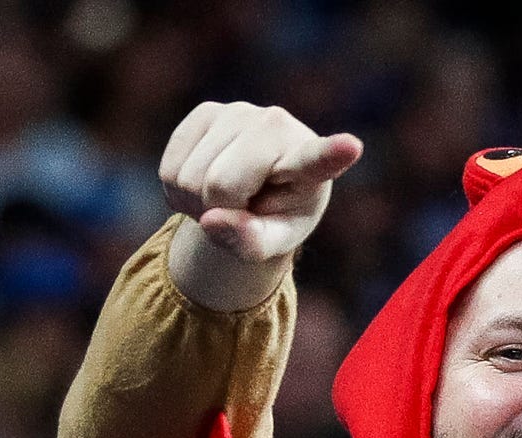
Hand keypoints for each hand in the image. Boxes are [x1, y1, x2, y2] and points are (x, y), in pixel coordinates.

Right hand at [159, 103, 360, 310]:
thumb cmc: (276, 217)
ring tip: (225, 198)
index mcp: (309, 163)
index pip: (318, 159)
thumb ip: (252, 243)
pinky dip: (177, 190)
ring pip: (188, 178)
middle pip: (220, 185)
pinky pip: (169, 168)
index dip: (332, 153)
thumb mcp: (273, 242)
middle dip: (218, 210)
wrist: (256, 188)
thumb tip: (213, 220)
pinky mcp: (207, 111)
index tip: (351, 147)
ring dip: (196, 203)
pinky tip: (203, 183)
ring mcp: (240, 112)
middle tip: (239, 211)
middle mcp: (277, 127)